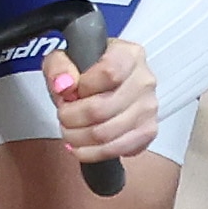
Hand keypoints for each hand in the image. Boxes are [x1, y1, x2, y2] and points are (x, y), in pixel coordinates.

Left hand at [43, 31, 157, 163]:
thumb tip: (64, 85)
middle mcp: (144, 81)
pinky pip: (116, 150)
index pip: (109, 72)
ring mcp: (148, 108)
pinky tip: (82, 145)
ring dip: (78, 137)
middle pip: (102, 109)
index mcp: (129, 55)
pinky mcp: (147, 132)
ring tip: (69, 130)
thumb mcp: (65, 58)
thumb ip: (59, 66)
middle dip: (71, 117)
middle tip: (63, 115)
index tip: (73, 90)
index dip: (83, 87)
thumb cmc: (88, 71)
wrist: (108, 85)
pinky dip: (92, 153)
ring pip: (106, 134)